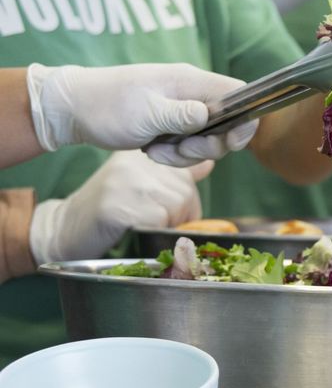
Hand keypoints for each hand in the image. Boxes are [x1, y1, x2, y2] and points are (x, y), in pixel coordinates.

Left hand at [26, 63, 256, 166]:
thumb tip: (214, 115)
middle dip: (208, 145)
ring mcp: (182, 110)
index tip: (229, 142)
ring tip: (156, 152)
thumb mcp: (146, 113)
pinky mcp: (172, 124)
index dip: (244, 119)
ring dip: (187, 153)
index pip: (238, 94)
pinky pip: (189, 144)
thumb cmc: (108, 106)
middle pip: (227, 123)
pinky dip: (175, 154)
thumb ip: (183, 114)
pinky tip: (151, 150)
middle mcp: (191, 94)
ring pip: (207, 138)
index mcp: (190, 82)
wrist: (74, 108)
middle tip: (181, 149)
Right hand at [29, 151, 212, 263]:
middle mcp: (137, 162)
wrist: (66, 228)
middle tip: (152, 223)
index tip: (166, 210)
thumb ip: (175, 176)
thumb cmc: (110, 211)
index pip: (188, 174)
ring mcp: (126, 182)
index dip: (185, 200)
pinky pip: (159, 221)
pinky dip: (153, 232)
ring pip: (176, 206)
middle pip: (186, 192)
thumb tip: (210, 161)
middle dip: (179, 216)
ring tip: (142, 225)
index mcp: (145, 155)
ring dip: (167, 225)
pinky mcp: (118, 205)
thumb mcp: (143, 184)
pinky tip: (133, 229)